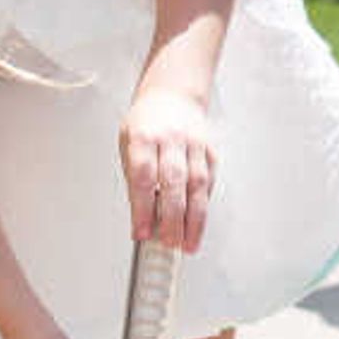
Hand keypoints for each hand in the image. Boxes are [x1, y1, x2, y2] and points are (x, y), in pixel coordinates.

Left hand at [121, 86, 218, 250]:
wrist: (173, 94)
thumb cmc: (147, 123)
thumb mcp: (128, 144)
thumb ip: (135, 179)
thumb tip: (143, 218)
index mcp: (143, 137)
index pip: (143, 177)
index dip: (142, 208)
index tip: (141, 232)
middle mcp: (171, 139)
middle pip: (173, 183)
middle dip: (172, 218)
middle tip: (168, 243)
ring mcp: (194, 144)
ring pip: (197, 185)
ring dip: (193, 219)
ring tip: (187, 243)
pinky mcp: (210, 151)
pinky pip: (209, 183)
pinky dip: (203, 206)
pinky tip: (197, 223)